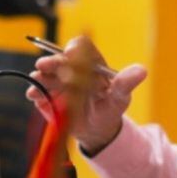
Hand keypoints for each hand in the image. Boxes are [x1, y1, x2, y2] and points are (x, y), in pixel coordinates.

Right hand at [25, 36, 146, 153]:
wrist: (96, 130)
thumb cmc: (110, 109)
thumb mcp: (120, 98)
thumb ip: (126, 84)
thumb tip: (142, 71)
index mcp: (90, 62)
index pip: (81, 47)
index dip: (75, 49)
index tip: (71, 55)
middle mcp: (71, 68)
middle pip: (60, 59)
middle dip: (53, 62)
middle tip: (45, 65)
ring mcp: (57, 81)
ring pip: (47, 74)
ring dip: (42, 77)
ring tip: (37, 81)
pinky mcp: (47, 96)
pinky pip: (39, 91)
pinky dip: (36, 92)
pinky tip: (34, 94)